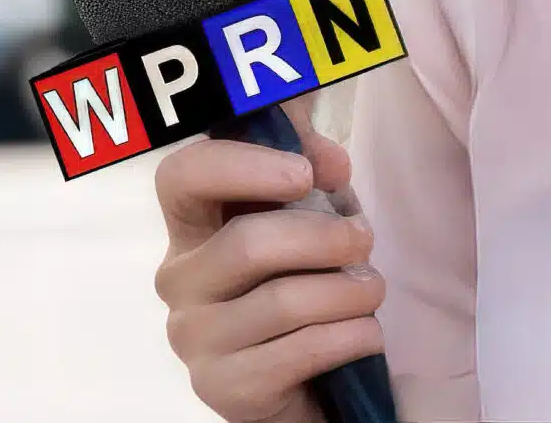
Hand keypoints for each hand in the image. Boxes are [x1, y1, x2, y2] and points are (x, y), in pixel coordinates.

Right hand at [152, 98, 386, 422]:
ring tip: (372, 291)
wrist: (303, 384)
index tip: (304, 173)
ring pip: (283, 301)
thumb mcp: (308, 216)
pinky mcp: (225, 389)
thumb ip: (310, 169)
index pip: (182, 177)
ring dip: (349, 292)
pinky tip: (368, 334)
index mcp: (189, 228)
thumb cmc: (301, 284)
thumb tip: (330, 161)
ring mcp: (195, 339)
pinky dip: (352, 336)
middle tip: (365, 239)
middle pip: (248, 243)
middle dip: (325, 237)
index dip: (240, 165)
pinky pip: (303, 350)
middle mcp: (178, 281)